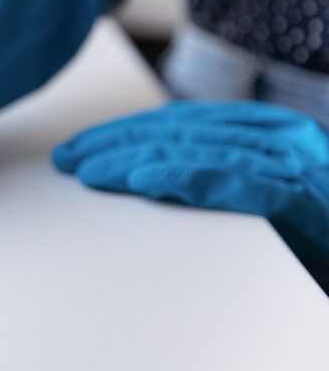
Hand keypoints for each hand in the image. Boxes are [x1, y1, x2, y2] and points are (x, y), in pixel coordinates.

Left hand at [53, 101, 328, 260]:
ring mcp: (299, 166)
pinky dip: (184, 178)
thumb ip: (220, 184)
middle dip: (117, 144)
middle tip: (66, 160)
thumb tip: (155, 182)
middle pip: (182, 133)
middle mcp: (285, 141)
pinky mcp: (305, 197)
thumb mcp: (261, 209)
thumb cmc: (316, 243)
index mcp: (271, 137)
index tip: (80, 150)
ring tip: (86, 170)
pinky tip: (140, 182)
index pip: (184, 127)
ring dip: (134, 158)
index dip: (127, 136)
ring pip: (199, 150)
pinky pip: (236, 180)